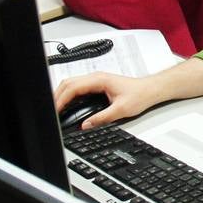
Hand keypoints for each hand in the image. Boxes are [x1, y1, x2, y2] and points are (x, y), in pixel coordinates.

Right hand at [53, 59, 202, 129]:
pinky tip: (66, 107)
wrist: (152, 90)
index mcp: (99, 80)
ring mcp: (96, 81)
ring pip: (71, 85)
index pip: (73, 87)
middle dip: (56, 97)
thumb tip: (85, 125)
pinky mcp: (98, 86)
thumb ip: (102, 118)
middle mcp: (96, 77)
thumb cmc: (141, 94)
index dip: (60, 99)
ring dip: (61, 96)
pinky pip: (78, 89)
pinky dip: (69, 97)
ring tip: (55, 112)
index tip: (54, 111)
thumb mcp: (121, 109)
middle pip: (68, 84)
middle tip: (50, 113)